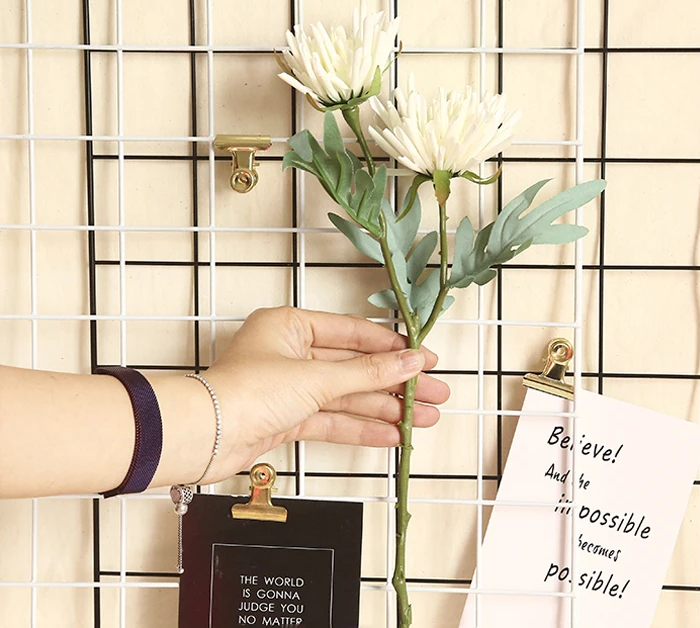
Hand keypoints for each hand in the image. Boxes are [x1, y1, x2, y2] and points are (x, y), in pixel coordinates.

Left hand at [201, 307, 447, 482]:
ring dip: (384, 408)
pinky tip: (391, 435)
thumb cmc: (246, 392)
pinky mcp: (287, 417)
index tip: (424, 359)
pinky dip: (360, 427)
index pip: (353, 333)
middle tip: (433, 393)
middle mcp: (291, 352)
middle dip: (395, 383)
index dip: (392, 348)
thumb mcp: (316, 378)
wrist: (203, 437)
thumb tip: (410, 362)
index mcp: (291, 325)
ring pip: (346, 395)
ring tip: (422, 419)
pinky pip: (332, 419)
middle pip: (354, 366)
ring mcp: (289, 387)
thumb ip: (367, 373)